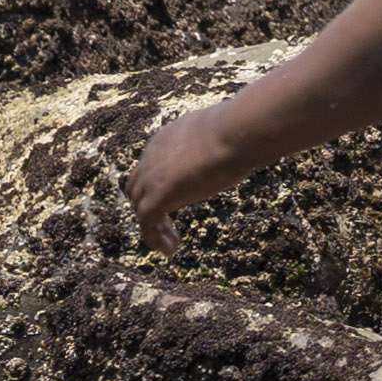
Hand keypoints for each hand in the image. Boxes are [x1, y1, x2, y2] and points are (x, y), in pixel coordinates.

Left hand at [124, 103, 246, 251]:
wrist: (235, 133)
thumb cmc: (240, 131)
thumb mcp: (224, 135)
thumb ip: (221, 143)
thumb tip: (244, 143)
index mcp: (166, 139)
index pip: (152, 165)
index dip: (160, 183)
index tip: (179, 197)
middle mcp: (151, 157)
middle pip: (137, 187)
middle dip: (150, 205)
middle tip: (169, 223)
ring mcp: (150, 179)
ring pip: (140, 207)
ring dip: (155, 225)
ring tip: (172, 243)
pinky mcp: (155, 199)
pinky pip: (147, 225)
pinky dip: (154, 239)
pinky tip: (171, 249)